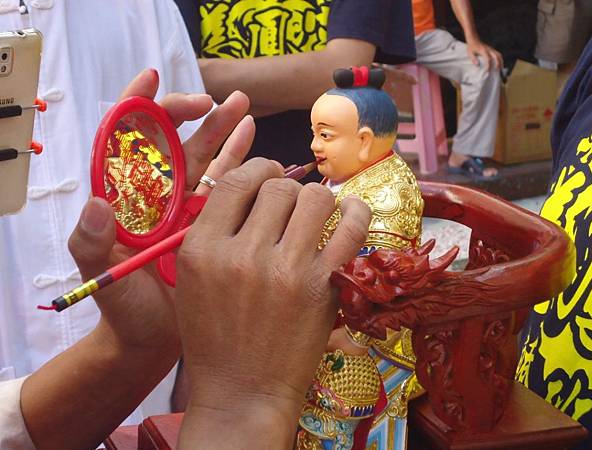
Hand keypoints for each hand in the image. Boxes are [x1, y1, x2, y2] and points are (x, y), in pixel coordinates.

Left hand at [67, 68, 253, 357]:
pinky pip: (225, 184)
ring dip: (222, 129)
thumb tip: (93, 204)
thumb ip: (89, 242)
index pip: (126, 141)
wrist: (151, 338)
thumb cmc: (123, 308)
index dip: (137, 108)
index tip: (152, 81)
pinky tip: (252, 138)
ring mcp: (186, 207)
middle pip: (173, 142)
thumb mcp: (102, 276)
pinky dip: (238, 159)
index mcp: (126, 199)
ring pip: (204, 158)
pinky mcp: (210, 222)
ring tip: (242, 105)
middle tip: (214, 102)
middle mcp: (157, 196)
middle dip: (191, 115)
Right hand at [175, 158, 370, 447]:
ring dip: (318, 201)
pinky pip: (350, 227)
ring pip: (315, 198)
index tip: (269, 176)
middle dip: (288, 190)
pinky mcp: (322, 287)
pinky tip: (349, 212)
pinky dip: (355, 211)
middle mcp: (242, 255)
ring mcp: (286, 271)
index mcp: (202, 249)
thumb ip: (214, 230)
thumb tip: (253, 184)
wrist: (243, 390)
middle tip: (291, 208)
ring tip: (316, 216)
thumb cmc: (214, 337)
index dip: (259, 169)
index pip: (236, 180)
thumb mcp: (192, 280)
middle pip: (279, 186)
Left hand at [466, 39, 502, 70]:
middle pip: (497, 56)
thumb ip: (473, 59)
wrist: (474, 39)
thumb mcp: (470, 53)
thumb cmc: (471, 47)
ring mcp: (491, 49)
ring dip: (501, 62)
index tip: (487, 71)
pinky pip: (498, 54)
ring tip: (501, 69)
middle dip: (498, 64)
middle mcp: (489, 49)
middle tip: (497, 71)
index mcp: (483, 50)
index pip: (488, 59)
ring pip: (499, 55)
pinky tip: (500, 64)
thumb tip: (477, 66)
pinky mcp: (492, 49)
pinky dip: (500, 59)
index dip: (489, 66)